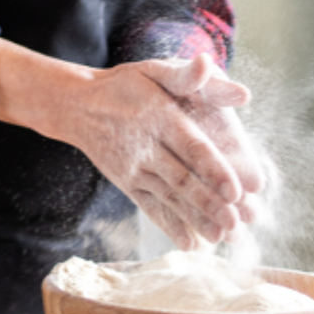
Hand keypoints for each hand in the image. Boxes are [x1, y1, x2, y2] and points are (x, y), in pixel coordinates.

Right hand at [0, 42, 261, 247]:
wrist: (76, 104)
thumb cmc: (127, 84)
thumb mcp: (155, 69)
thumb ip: (189, 75)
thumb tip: (223, 75)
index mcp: (160, 118)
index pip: (192, 148)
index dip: (214, 170)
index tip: (237, 190)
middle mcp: (146, 147)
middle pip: (183, 179)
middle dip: (210, 204)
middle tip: (236, 224)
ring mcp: (134, 169)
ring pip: (169, 198)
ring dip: (195, 219)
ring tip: (220, 238)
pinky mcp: (127, 183)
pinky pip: (150, 207)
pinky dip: (169, 226)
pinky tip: (189, 244)